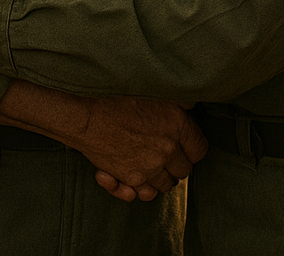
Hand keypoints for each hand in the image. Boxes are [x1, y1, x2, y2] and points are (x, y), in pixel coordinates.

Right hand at [67, 95, 206, 201]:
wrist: (83, 113)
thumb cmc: (113, 95)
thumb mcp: (151, 89)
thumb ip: (177, 99)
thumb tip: (191, 105)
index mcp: (177, 125)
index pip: (200, 148)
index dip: (192, 146)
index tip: (182, 142)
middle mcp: (168, 149)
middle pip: (183, 169)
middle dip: (174, 163)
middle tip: (160, 150)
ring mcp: (150, 166)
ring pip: (165, 184)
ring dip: (157, 176)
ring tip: (144, 162)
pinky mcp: (131, 179)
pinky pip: (144, 194)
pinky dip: (138, 189)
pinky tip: (129, 178)